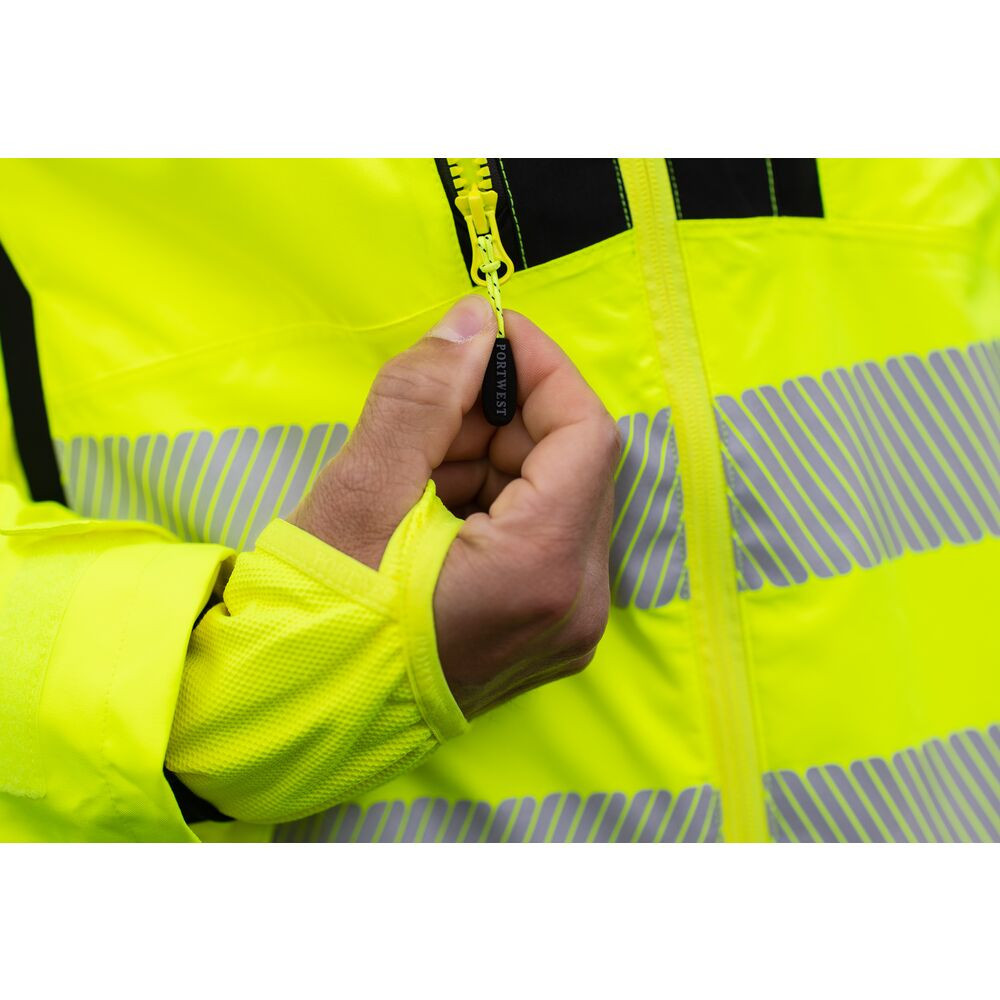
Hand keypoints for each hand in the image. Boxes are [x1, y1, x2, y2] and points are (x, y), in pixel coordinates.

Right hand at [289, 295, 619, 717]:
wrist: (293, 715)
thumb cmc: (318, 613)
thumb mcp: (362, 490)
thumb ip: (422, 395)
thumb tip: (470, 323)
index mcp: (542, 571)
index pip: (586, 434)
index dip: (541, 369)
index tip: (486, 333)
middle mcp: (576, 606)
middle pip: (572, 468)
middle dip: (504, 419)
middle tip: (428, 407)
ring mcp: (565, 627)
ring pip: (555, 500)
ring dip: (492, 459)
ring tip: (413, 467)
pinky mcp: (543, 634)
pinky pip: (540, 539)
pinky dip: (492, 502)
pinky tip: (427, 507)